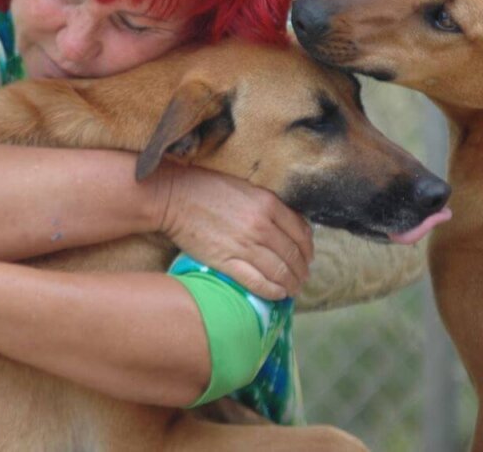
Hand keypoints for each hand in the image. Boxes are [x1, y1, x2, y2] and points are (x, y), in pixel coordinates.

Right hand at [153, 165, 312, 299]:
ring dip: (290, 284)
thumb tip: (290, 225)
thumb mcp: (247, 188)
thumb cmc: (208, 188)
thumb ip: (270, 206)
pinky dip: (271, 291)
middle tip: (303, 277)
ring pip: (279, 271)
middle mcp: (261, 226)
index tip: (308, 257)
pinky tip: (277, 294)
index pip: (301, 233)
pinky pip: (256, 282)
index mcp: (269, 204)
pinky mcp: (226, 261)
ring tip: (293, 289)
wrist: (174, 197)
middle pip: (292, 255)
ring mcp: (244, 245)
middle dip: (301, 270)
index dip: (308, 249)